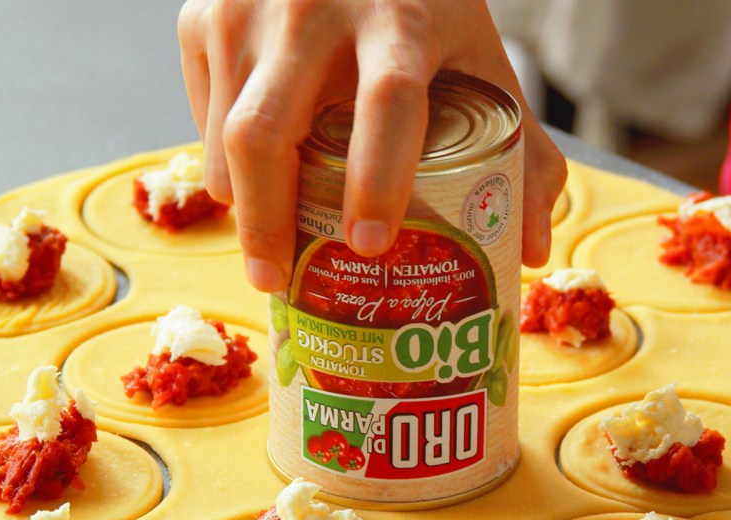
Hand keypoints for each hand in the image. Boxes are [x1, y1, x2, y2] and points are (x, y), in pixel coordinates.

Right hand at [179, 0, 566, 291]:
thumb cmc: (420, 4)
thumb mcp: (478, 57)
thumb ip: (521, 149)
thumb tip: (529, 252)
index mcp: (399, 20)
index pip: (384, 103)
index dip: (376, 179)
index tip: (369, 245)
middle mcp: (312, 10)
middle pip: (265, 134)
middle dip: (265, 223)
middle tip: (278, 280)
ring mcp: (246, 10)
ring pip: (223, 136)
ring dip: (242, 202)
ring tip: (269, 238)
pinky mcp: (201, 16)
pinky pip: (203, 118)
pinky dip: (224, 162)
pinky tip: (255, 176)